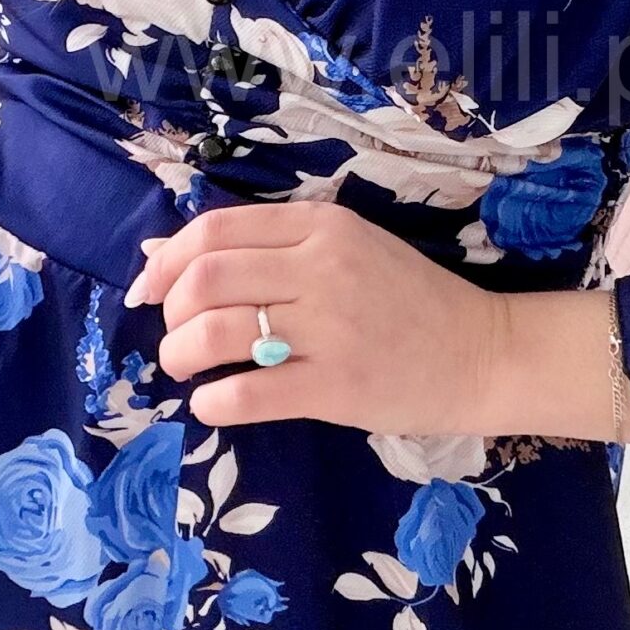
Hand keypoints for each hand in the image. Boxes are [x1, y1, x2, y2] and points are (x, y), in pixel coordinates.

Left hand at [129, 200, 506, 435]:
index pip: (214, 230)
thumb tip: (158, 252)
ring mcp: (330, 328)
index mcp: (322, 226)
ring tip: (184, 368)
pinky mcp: (336, 387)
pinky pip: (249, 393)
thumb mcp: (342, 251)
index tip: (148, 290)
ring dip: (179, 355)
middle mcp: (322, 268)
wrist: (481, 352)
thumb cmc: (407, 300)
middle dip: (169, 310)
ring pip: (217, 332)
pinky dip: (213, 401)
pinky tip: (213, 403)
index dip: (165, 261)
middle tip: (174, 336)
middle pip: (206, 278)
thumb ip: (261, 247)